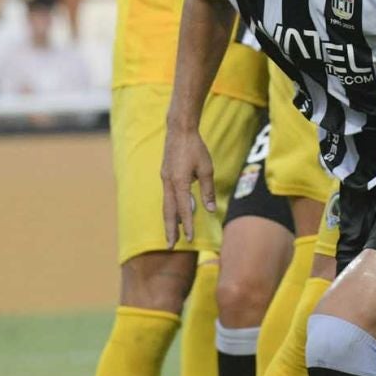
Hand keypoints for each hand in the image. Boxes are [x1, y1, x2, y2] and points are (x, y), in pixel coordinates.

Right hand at [159, 125, 215, 247]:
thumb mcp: (207, 169)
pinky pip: (168, 196)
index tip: (190, 240)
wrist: (179, 130)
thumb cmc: (195, 148)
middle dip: (171, 229)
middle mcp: (169, 183)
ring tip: (173, 234)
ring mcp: (165, 179)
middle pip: (169, 211)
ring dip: (170, 220)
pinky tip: (176, 213)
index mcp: (179, 182)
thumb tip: (210, 209)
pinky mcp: (165, 175)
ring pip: (166, 204)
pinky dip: (171, 207)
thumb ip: (208, 190)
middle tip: (171, 245)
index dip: (188, 225)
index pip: (184, 209)